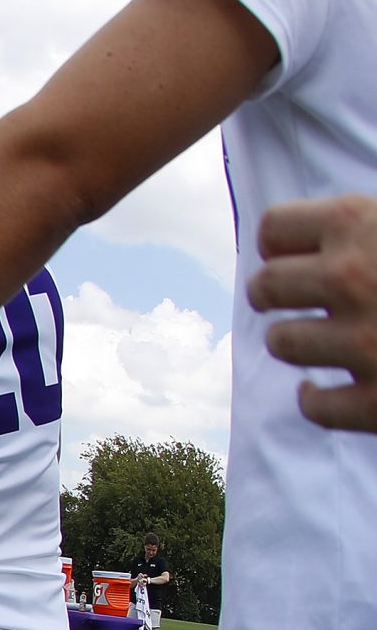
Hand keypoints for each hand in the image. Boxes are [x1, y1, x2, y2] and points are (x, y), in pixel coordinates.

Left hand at [254, 194, 376, 432]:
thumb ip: (359, 224)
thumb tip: (295, 231)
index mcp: (360, 222)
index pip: (273, 228)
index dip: (282, 244)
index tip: (294, 255)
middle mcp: (352, 277)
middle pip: (263, 287)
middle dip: (275, 294)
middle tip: (296, 300)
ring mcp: (365, 342)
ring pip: (281, 343)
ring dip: (298, 343)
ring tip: (328, 338)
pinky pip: (314, 406)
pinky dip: (318, 401)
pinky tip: (328, 390)